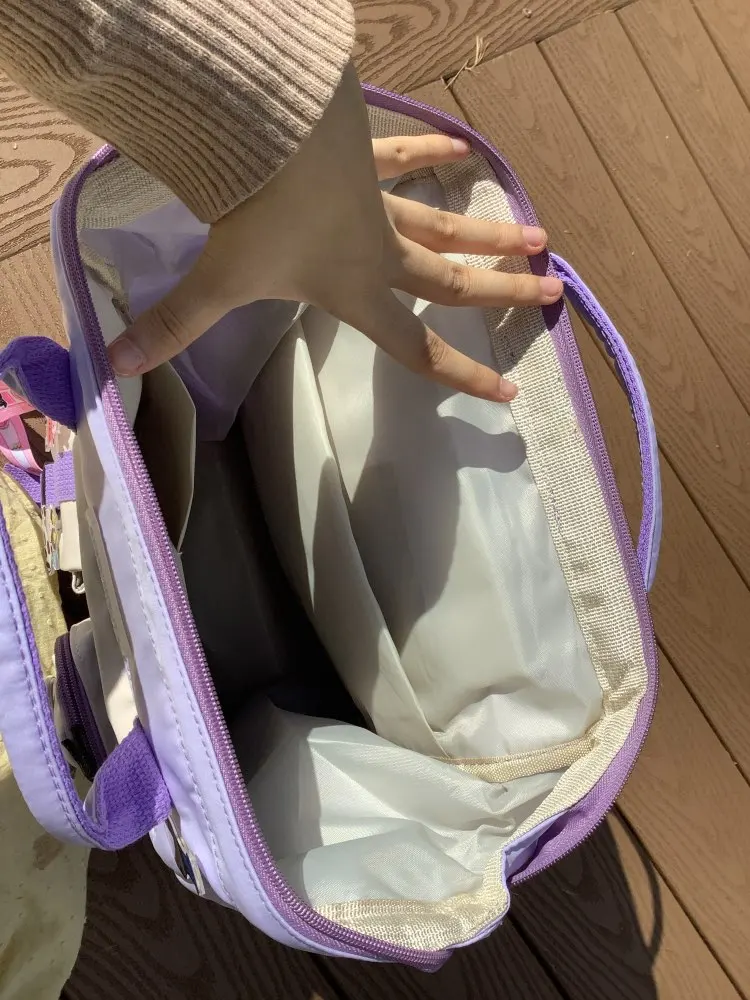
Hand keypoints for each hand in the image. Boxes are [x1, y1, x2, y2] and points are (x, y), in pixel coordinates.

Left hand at [109, 64, 560, 401]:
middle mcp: (382, 255)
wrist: (271, 137)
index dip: (464, 375)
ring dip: (490, 235)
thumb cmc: (254, 218)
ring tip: (538, 240)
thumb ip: (172, 327)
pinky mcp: (369, 158)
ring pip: (447, 227)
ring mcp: (381, 204)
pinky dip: (434, 154)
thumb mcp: (216, 281)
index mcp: (358, 294)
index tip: (509, 393)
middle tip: (551, 293)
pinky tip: (464, 149)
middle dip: (503, 295)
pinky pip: (407, 158)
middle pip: (454, 284)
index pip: (419, 350)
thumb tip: (116, 371)